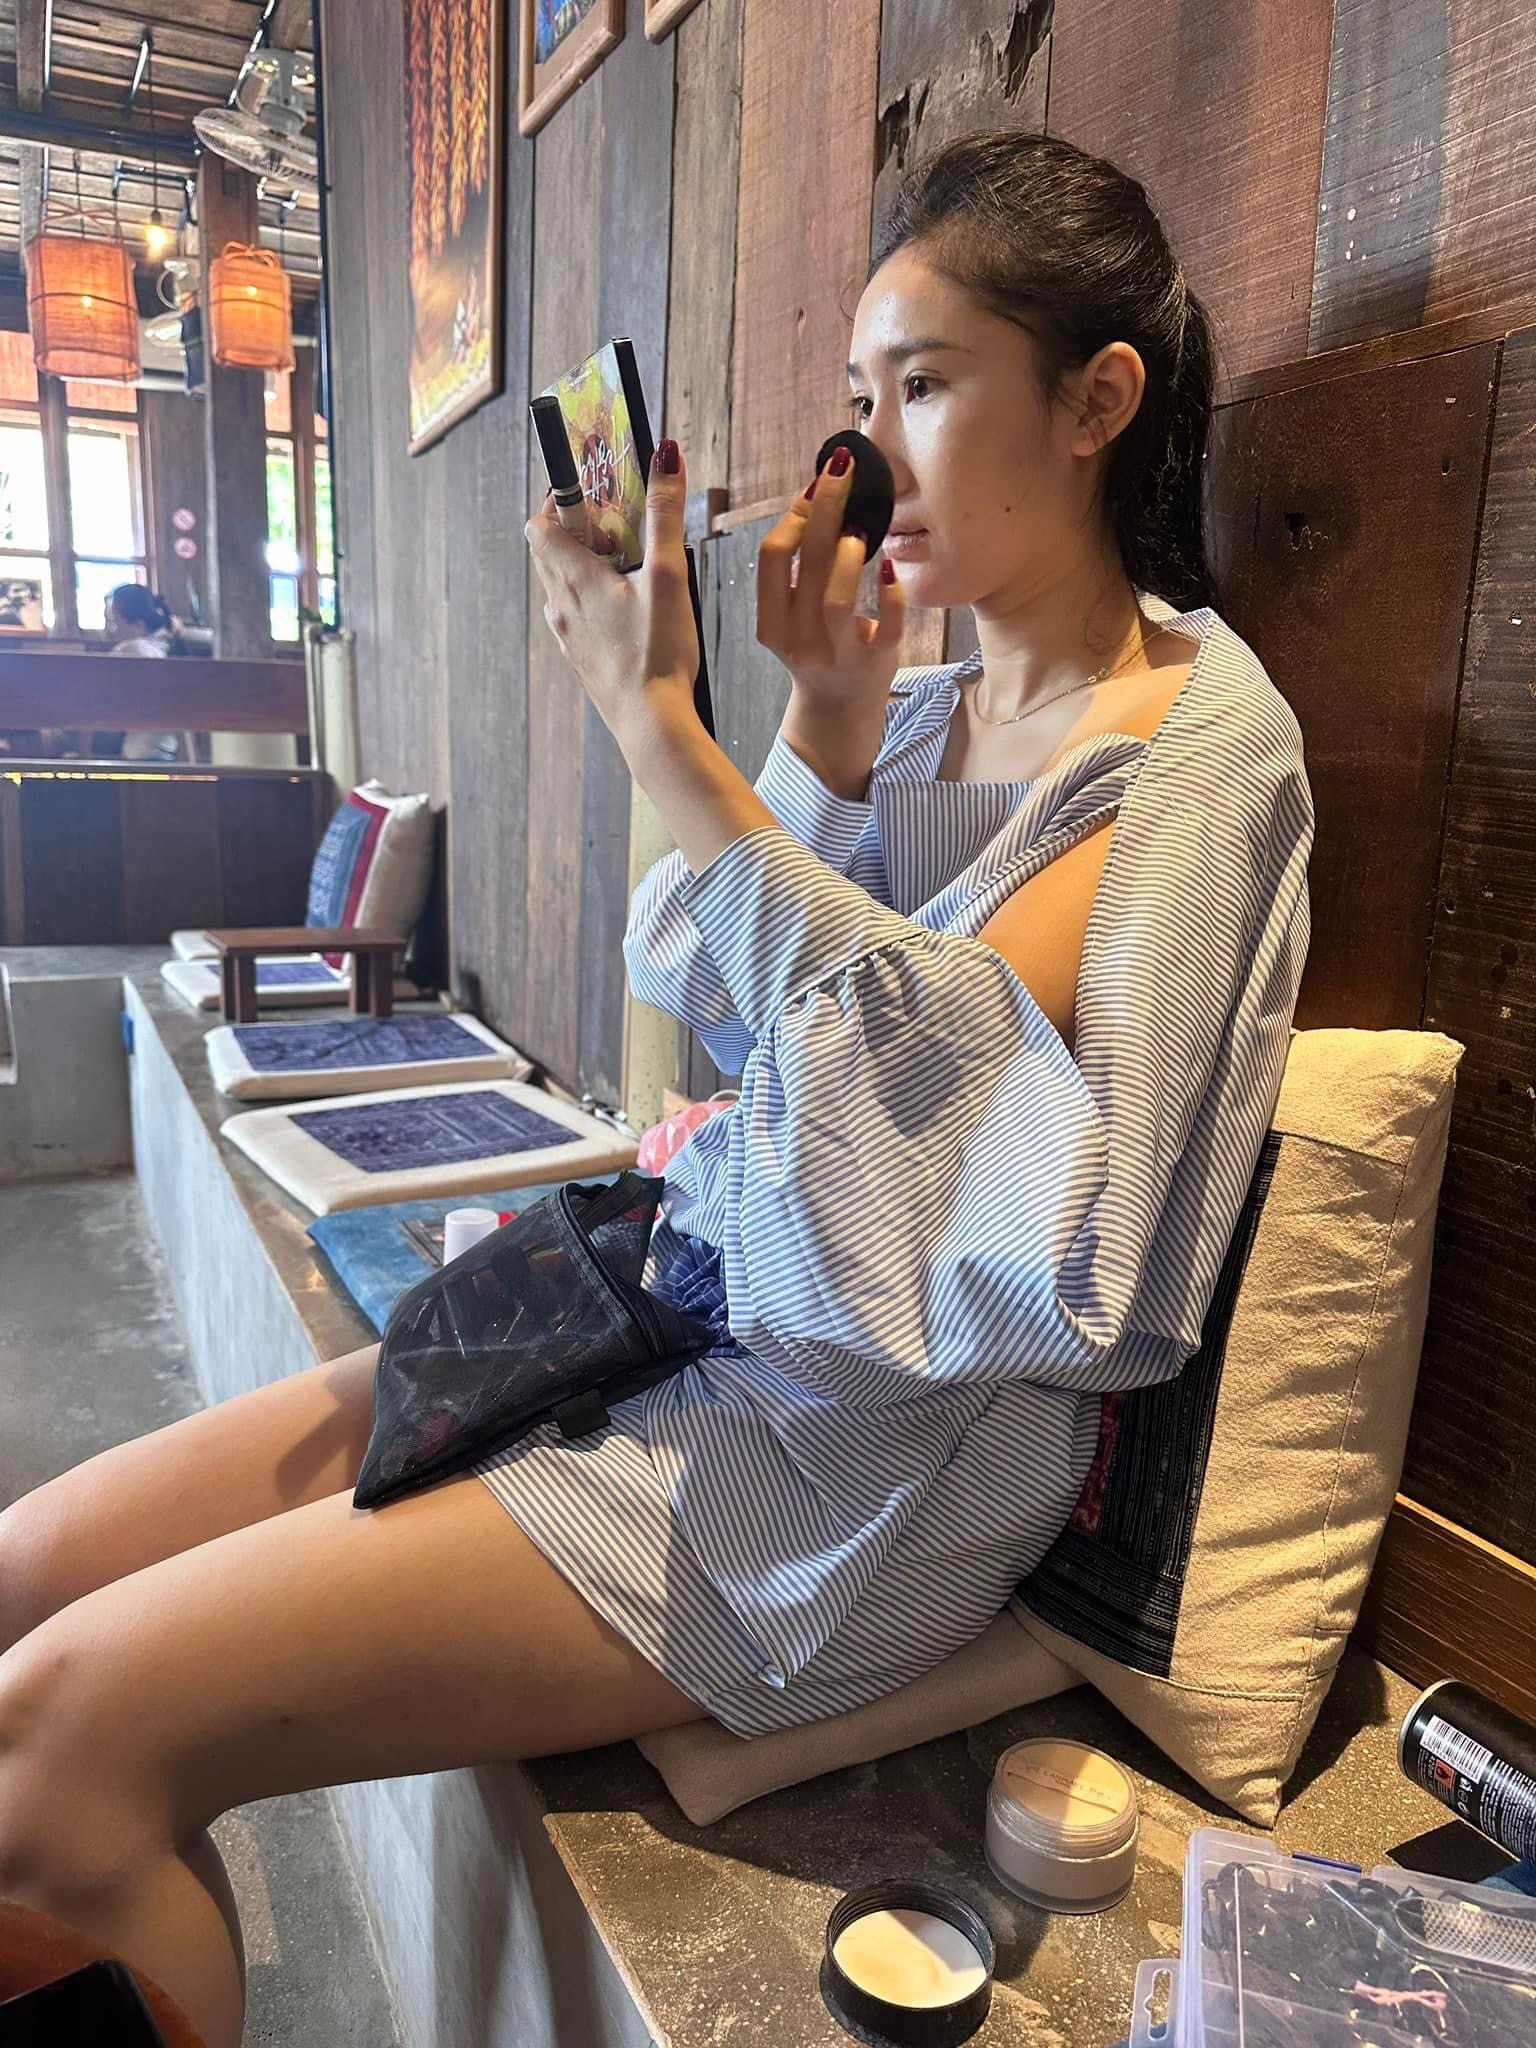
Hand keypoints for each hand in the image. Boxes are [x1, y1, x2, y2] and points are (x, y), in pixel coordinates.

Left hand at [525, 439, 699, 748]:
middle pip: (549, 552)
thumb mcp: (669, 574)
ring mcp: (568, 636)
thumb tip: (664, 455)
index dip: (561, 502)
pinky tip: (629, 613)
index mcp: (572, 577)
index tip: (597, 498)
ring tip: (629, 573)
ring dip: (587, 568)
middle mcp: (560, 605)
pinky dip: (594, 601)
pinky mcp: (582, 660)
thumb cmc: (657, 652)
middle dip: (580, 532)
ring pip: (563, 585)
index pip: (539, 523)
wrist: (652, 723)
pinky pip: (576, 617)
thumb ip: (664, 513)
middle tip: (621, 533)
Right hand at [756, 446, 904, 796]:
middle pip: (807, 563)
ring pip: (836, 599)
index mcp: (772, 622)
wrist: (838, 709)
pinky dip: (890, 592)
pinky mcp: (876, 661)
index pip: (771, 557)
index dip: (793, 515)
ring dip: (849, 554)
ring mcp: (838, 653)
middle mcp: (799, 639)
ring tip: (859, 527)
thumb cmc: (816, 647)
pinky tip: (890, 565)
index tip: (814, 488)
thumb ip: (798, 568)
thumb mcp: (791, 614)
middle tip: (843, 470)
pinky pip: (886, 624)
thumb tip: (816, 497)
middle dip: (826, 507)